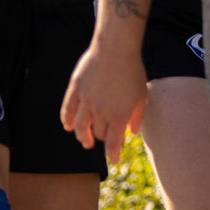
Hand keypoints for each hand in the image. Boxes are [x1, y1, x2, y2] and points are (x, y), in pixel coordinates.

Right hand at [59, 41, 148, 163]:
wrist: (115, 49)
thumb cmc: (132, 71)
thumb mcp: (142, 95)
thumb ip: (137, 116)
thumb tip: (131, 132)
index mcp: (119, 115)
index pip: (113, 143)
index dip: (113, 154)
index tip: (113, 160)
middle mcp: (101, 111)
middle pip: (96, 133)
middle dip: (99, 139)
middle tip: (99, 140)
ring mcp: (86, 101)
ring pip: (80, 126)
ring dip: (82, 136)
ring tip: (84, 140)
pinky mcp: (75, 90)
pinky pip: (68, 110)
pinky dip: (67, 120)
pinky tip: (68, 126)